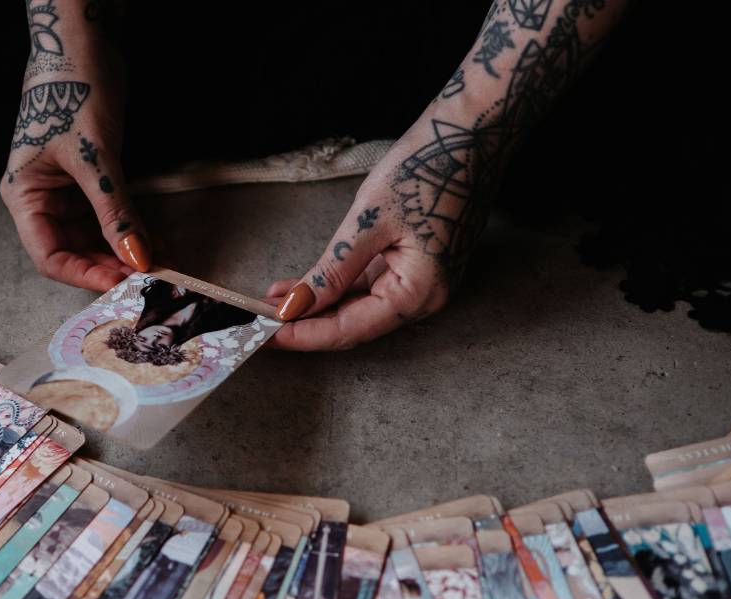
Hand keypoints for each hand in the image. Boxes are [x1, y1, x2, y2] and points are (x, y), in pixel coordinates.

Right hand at [0, 76, 149, 291]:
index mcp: (24, 195)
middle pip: (71, 251)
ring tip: (155, 257)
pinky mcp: (86, 178)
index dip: (85, 274)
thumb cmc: (72, 89)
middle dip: (108, 264)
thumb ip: (115, 211)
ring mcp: (63, 189)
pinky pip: (105, 214)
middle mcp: (39, 198)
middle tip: (145, 273)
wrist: (81, 42)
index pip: (49, 256)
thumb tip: (136, 257)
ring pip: (91, 236)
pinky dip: (127, 227)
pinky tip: (151, 236)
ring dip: (121, 248)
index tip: (122, 282)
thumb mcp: (96, 157)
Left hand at [263, 123, 488, 350]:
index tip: (265, 335)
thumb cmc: (427, 169)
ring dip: (316, 305)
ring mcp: (420, 281)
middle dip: (306, 323)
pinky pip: (368, 286)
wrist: (471, 132)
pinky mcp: (414, 264)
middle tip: (259, 322)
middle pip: (354, 325)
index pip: (349, 330)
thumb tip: (295, 306)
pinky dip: (335, 287)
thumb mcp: (368, 222)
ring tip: (270, 299)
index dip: (304, 335)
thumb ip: (333, 271)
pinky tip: (300, 284)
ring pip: (358, 307)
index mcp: (417, 293)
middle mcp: (423, 297)